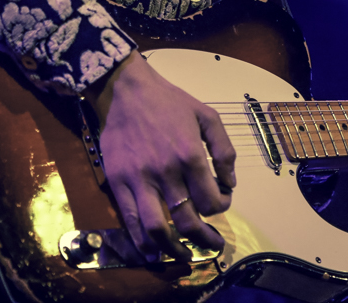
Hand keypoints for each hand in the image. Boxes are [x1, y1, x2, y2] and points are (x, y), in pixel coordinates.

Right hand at [89, 51, 236, 261]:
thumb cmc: (170, 102)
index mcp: (190, 155)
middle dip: (203, 238)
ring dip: (172, 249)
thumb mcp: (208, 116)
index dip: (221, 207)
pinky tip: (152, 252)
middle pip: (187, 220)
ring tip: (183, 256)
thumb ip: (224, 150)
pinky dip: (141, 242)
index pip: (211, 200)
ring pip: (156, 228)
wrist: (127, 92)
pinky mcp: (117, 182)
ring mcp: (138, 179)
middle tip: (212, 244)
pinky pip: (129, 220)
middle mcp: (165, 172)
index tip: (221, 203)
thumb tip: (230, 182)